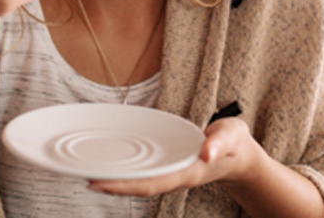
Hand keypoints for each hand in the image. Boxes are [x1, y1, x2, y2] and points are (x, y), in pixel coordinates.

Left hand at [89, 117, 256, 196]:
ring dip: (117, 179)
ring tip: (91, 172)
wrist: (239, 155)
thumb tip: (206, 151)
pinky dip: (127, 171)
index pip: (151, 183)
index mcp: (188, 172)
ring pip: (140, 181)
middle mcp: (176, 176)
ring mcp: (172, 173)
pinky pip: (145, 172)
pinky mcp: (170, 166)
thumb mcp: (232, 136)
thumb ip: (220, 142)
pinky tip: (114, 164)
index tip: (100, 183)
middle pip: (139, 186)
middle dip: (113, 185)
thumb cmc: (234, 143)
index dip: (124, 185)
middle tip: (84, 178)